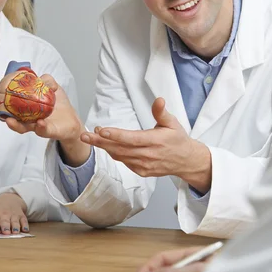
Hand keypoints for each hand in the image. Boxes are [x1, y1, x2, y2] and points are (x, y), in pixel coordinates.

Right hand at [0, 76, 89, 165]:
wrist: (72, 119)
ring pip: (20, 127)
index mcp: (21, 104)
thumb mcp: (53, 87)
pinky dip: (39, 127)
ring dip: (12, 124)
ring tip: (8, 120)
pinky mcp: (47, 132)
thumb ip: (46, 80)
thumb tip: (40, 79)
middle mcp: (23, 117)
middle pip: (5, 115)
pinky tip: (39, 123)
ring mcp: (33, 126)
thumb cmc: (58, 103)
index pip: (4, 99)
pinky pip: (41, 131)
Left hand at [0, 193, 28, 234]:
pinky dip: (25, 225)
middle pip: (5, 222)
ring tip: (16, 232)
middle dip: (5, 227)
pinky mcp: (21, 216)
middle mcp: (2, 215)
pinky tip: (24, 230)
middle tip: (6, 232)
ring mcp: (12, 215)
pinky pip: (24, 221)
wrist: (8, 199)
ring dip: (15, 227)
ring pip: (15, 222)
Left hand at [81, 98, 211, 191]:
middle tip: (85, 135)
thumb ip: (161, 113)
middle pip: (120, 148)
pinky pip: (124, 161)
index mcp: (155, 141)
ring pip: (119, 156)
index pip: (131, 138)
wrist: (186, 161)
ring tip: (91, 137)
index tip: (101, 130)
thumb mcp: (172, 123)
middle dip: (101, 141)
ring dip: (104, 147)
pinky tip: (106, 145)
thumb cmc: (178, 140)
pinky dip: (114, 153)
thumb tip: (158, 100)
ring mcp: (144, 165)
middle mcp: (148, 155)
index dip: (115, 135)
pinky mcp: (141, 171)